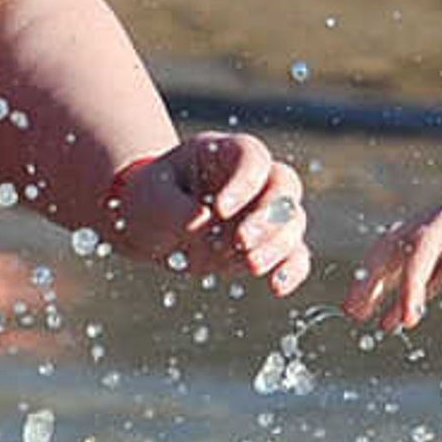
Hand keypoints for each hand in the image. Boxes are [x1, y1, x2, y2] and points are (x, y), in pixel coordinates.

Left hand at [102, 130, 312, 293]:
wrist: (148, 226)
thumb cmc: (149, 199)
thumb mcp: (150, 197)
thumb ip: (173, 207)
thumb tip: (201, 222)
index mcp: (227, 154)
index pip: (253, 157)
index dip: (245, 182)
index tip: (220, 210)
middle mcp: (255, 180)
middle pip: (284, 187)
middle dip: (268, 217)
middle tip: (241, 242)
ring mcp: (264, 213)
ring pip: (292, 222)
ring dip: (277, 245)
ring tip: (252, 266)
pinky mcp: (266, 246)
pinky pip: (293, 256)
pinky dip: (290, 271)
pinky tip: (277, 288)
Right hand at [342, 180, 441, 330]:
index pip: (429, 238)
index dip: (413, 275)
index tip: (409, 313)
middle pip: (405, 242)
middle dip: (377, 275)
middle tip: (354, 309)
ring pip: (408, 258)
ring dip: (381, 285)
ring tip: (358, 315)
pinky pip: (427, 275)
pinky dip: (407, 295)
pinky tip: (390, 321)